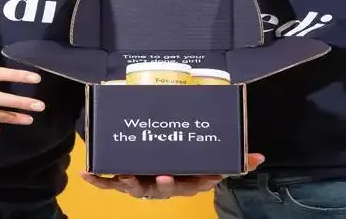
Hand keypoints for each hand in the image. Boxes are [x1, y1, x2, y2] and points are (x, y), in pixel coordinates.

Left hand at [80, 154, 264, 198]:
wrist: (150, 157)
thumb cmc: (180, 157)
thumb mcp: (207, 157)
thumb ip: (235, 159)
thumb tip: (259, 157)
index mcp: (186, 178)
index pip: (199, 183)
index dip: (204, 181)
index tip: (211, 177)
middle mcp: (164, 184)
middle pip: (167, 189)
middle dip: (166, 184)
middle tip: (165, 176)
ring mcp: (142, 184)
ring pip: (138, 188)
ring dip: (132, 184)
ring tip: (128, 177)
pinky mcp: (122, 181)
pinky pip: (108, 182)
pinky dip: (97, 180)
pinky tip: (86, 173)